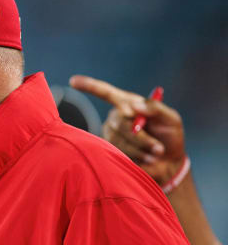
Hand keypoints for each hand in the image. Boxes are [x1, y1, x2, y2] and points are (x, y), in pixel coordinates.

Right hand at [69, 75, 185, 185]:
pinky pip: (119, 152)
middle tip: (159, 147)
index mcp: (128, 104)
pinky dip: (137, 156)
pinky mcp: (110, 151)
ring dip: (142, 148)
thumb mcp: (171, 119)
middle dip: (141, 136)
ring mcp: (111, 135)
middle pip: (120, 122)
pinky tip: (147, 158)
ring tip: (156, 153)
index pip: (105, 92)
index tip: (73, 81)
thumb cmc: (170, 137)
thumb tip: (132, 106)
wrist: (169, 163)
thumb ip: (156, 109)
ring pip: (119, 139)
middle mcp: (116, 117)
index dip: (89, 86)